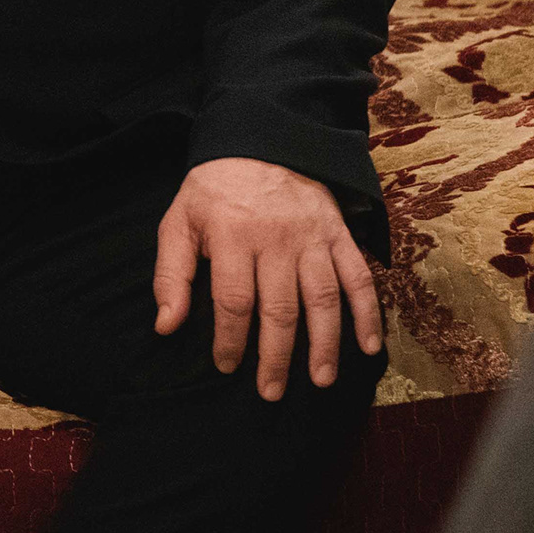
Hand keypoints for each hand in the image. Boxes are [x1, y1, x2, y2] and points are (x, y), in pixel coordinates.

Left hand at [151, 158, 382, 399]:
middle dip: (276, 356)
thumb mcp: (179, 221)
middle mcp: (276, 238)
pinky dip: (367, 312)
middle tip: (270, 392)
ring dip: (324, 343)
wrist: (260, 140)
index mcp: (233, 235)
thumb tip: (166, 325)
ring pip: (322, 297)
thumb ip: (172, 274)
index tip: (227, 366)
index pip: (234, 300)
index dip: (231, 340)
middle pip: (280, 308)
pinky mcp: (338, 233)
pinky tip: (367, 346)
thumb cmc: (214, 190)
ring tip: (320, 381)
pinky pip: (358, 275)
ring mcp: (312, 236)